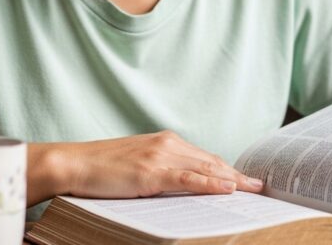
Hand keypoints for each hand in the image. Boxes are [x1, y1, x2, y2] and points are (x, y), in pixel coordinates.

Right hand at [56, 131, 263, 198]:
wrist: (72, 163)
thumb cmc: (99, 169)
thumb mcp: (136, 165)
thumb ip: (161, 170)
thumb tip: (184, 186)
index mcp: (164, 141)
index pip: (204, 156)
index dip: (227, 168)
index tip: (245, 179)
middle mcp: (167, 144)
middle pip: (211, 161)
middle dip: (237, 174)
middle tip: (259, 186)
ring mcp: (160, 156)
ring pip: (206, 167)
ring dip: (233, 179)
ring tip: (253, 190)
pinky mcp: (152, 172)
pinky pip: (189, 179)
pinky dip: (211, 183)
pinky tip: (228, 189)